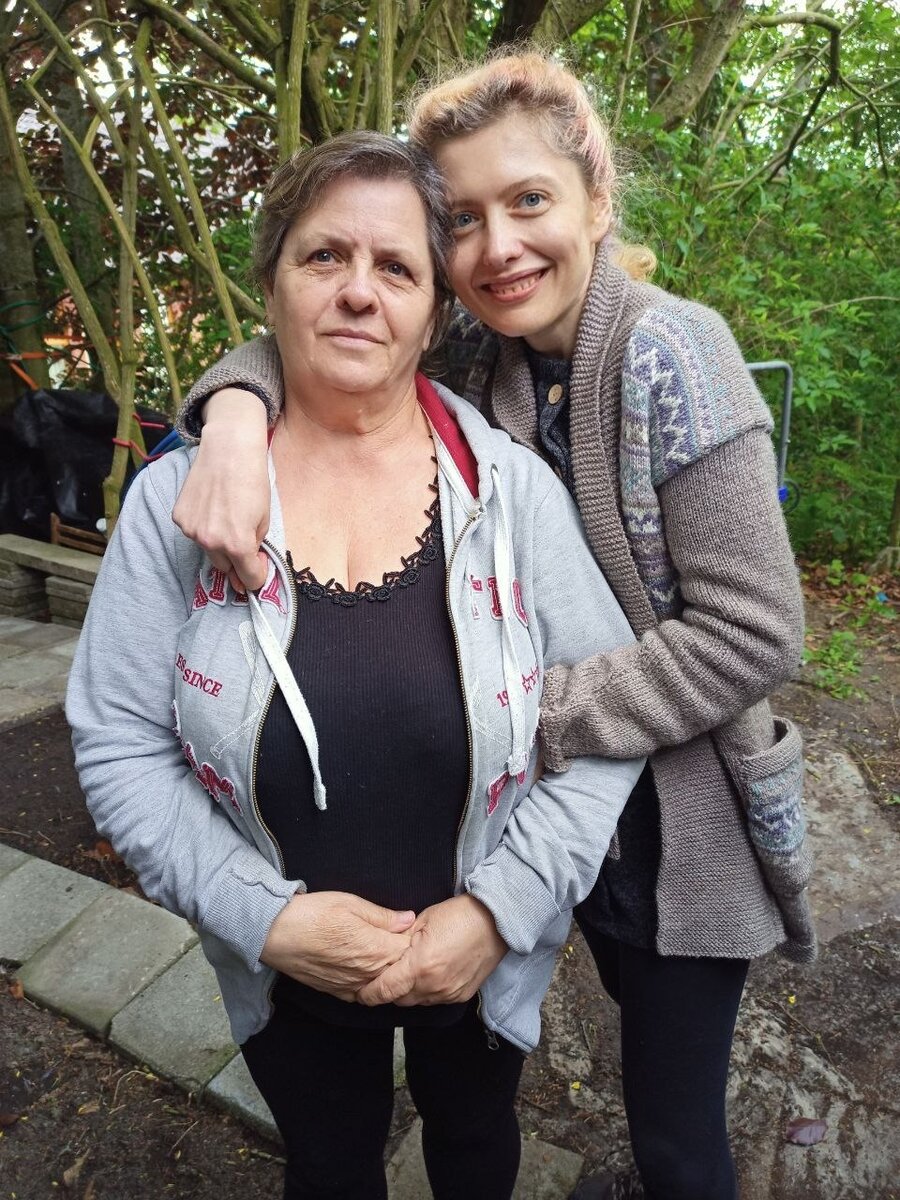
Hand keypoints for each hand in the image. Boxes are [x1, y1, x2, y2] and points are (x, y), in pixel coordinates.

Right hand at [172, 389, 270, 590]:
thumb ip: (256, 546)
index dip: (257, 576)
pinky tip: (212, 507)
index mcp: (237, 545)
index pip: (249, 578)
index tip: (259, 570)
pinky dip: (203, 527)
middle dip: (237, 561)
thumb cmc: (253, 481)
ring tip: (226, 516)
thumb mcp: (265, 519)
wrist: (228, 450)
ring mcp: (191, 530)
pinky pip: (194, 532)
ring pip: (207, 549)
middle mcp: (210, 542)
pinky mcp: (179, 517)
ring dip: (218, 543)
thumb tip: (250, 565)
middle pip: (225, 567)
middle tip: (243, 544)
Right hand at [260, 891, 415, 1001]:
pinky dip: (368, 982)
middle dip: (405, 957)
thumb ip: (383, 916)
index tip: (415, 928)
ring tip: (381, 950)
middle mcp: (367, 974)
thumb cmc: (312, 914)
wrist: (275, 934)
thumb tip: (409, 920)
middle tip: (402, 938)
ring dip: (387, 971)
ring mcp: (352, 987)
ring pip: (382, 984)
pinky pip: (362, 993)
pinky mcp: (337, 993)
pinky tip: (365, 967)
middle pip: (399, 970)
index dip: (415, 938)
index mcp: (376, 950)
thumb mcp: (351, 904)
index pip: (411, 950)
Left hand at [356, 894, 507, 1006]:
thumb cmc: (458, 915)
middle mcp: (433, 986)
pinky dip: (428, 991)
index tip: (360, 991)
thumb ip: (399, 939)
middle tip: (384, 976)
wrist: (496, 921)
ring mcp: (448, 993)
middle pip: (399, 999)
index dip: (368, 994)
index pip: (384, 991)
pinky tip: (429, 975)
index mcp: (419, 966)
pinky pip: (435, 1000)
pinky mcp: (460, 996)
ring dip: (409, 992)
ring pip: (417, 1002)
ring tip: (409, 973)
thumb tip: (380, 950)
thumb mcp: (422, 921)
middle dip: (389, 990)